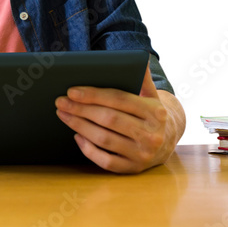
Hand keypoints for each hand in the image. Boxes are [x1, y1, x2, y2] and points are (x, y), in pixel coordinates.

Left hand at [55, 67, 182, 172]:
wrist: (167, 141)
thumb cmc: (150, 114)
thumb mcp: (152, 95)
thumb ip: (142, 77)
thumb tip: (138, 57)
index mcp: (155, 112)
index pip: (120, 100)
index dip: (94, 95)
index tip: (72, 91)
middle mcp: (151, 135)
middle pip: (109, 119)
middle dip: (81, 109)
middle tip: (60, 101)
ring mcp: (142, 154)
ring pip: (104, 139)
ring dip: (79, 126)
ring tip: (63, 114)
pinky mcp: (133, 169)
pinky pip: (106, 161)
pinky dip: (89, 149)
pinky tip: (77, 136)